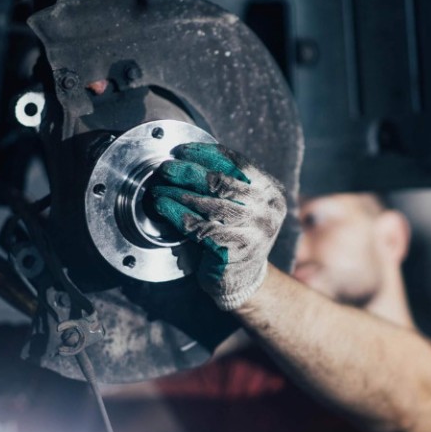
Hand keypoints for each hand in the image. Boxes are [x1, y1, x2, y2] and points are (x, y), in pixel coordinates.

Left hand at [150, 143, 286, 309]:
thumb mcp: (243, 205)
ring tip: (159, 189)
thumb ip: (228, 182)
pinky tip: (164, 207)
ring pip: (209, 204)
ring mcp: (253, 233)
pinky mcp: (234, 251)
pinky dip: (178, 214)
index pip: (239, 164)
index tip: (182, 151)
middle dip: (189, 171)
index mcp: (271, 193)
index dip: (207, 154)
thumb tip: (188, 157)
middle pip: (222, 182)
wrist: (244, 280)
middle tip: (166, 169)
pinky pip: (200, 227)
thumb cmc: (236, 235)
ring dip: (178, 193)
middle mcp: (267, 211)